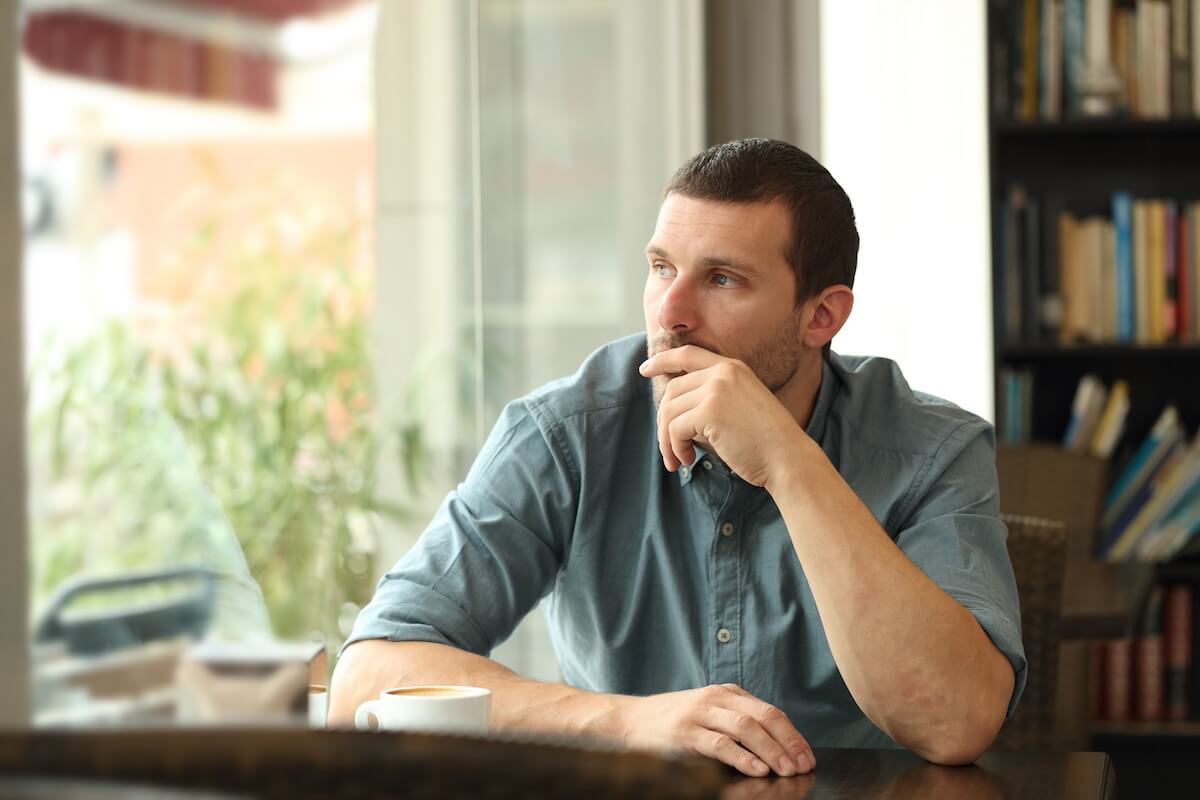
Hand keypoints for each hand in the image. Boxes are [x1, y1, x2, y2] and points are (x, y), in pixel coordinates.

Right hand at [619, 683, 815, 777]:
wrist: (630, 721)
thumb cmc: (673, 722)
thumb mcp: (709, 713)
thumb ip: (737, 722)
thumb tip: (778, 747)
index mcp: (727, 694)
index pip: (770, 712)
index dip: (793, 735)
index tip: (807, 757)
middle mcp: (716, 699)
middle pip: (763, 717)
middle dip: (787, 742)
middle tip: (802, 766)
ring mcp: (700, 713)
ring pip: (745, 727)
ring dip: (770, 750)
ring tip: (785, 769)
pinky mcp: (685, 733)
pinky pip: (719, 743)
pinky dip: (741, 756)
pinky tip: (756, 769)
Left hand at [639, 346, 802, 485]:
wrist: (787, 457)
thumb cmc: (764, 442)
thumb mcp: (738, 408)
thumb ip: (709, 401)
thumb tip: (671, 412)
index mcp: (732, 368)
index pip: (687, 354)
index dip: (662, 360)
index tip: (645, 369)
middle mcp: (723, 372)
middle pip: (672, 391)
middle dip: (663, 422)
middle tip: (670, 449)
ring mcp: (716, 389)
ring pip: (669, 412)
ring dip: (667, 440)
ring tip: (678, 460)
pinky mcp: (709, 411)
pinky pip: (674, 429)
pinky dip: (675, 448)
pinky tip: (688, 460)